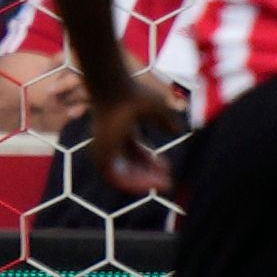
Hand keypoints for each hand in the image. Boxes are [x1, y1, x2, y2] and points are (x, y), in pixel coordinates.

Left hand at [80, 76, 182, 199]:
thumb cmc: (135, 95)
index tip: (167, 167)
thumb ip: (167, 121)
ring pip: (124, 175)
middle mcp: (110, 142)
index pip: (136, 154)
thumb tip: (176, 131)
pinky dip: (133, 183)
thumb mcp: (158, 110)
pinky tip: (151, 184)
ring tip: (163, 184)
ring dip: (144, 182)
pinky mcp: (100, 156)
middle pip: (130, 165)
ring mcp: (103, 149)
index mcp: (120, 131)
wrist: (117, 91)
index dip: (152, 163)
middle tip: (167, 181)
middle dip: (150, 175)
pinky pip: (116, 178)